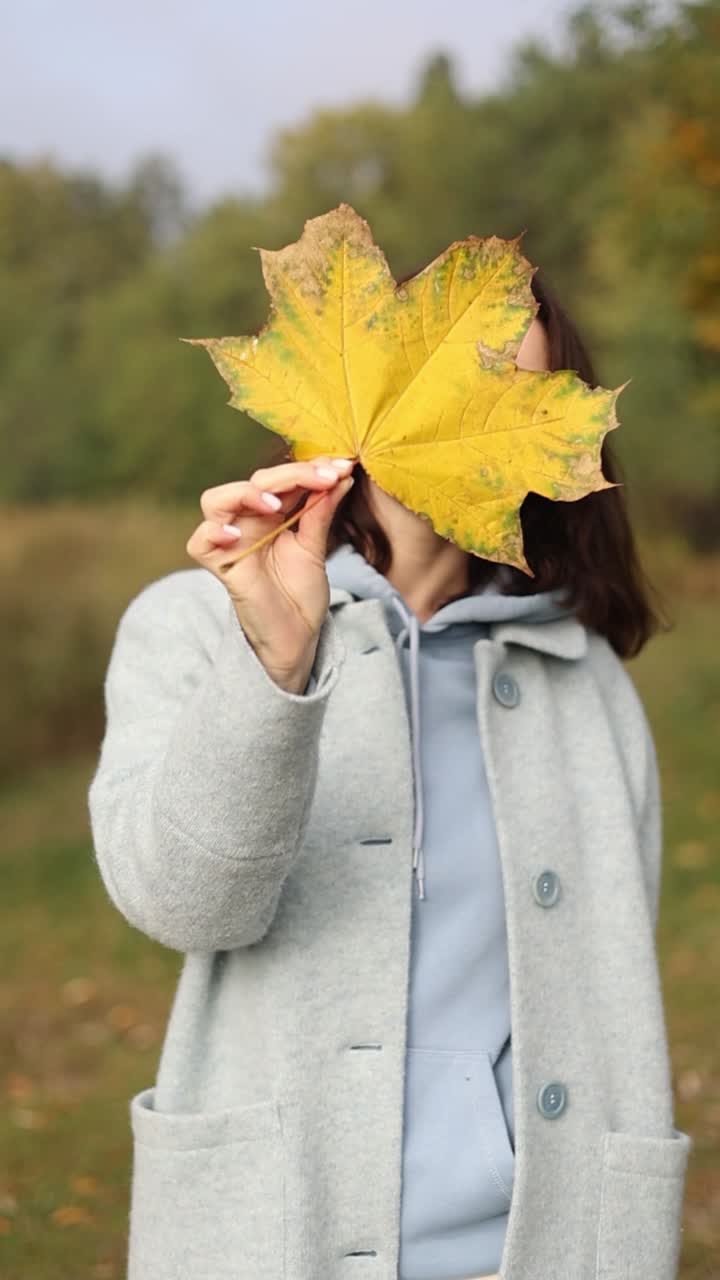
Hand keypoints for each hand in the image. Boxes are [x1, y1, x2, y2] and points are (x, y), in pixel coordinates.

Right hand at [185, 455, 354, 689]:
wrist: (297, 636)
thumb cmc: (302, 593)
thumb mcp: (316, 547)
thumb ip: (322, 511)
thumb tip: (342, 474)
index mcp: (271, 513)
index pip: (282, 478)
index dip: (310, 469)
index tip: (342, 468)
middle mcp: (247, 521)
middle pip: (254, 481)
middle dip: (291, 475)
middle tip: (324, 478)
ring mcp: (231, 542)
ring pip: (216, 500)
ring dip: (246, 494)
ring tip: (275, 505)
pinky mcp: (220, 566)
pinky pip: (200, 542)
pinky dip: (213, 532)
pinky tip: (235, 533)